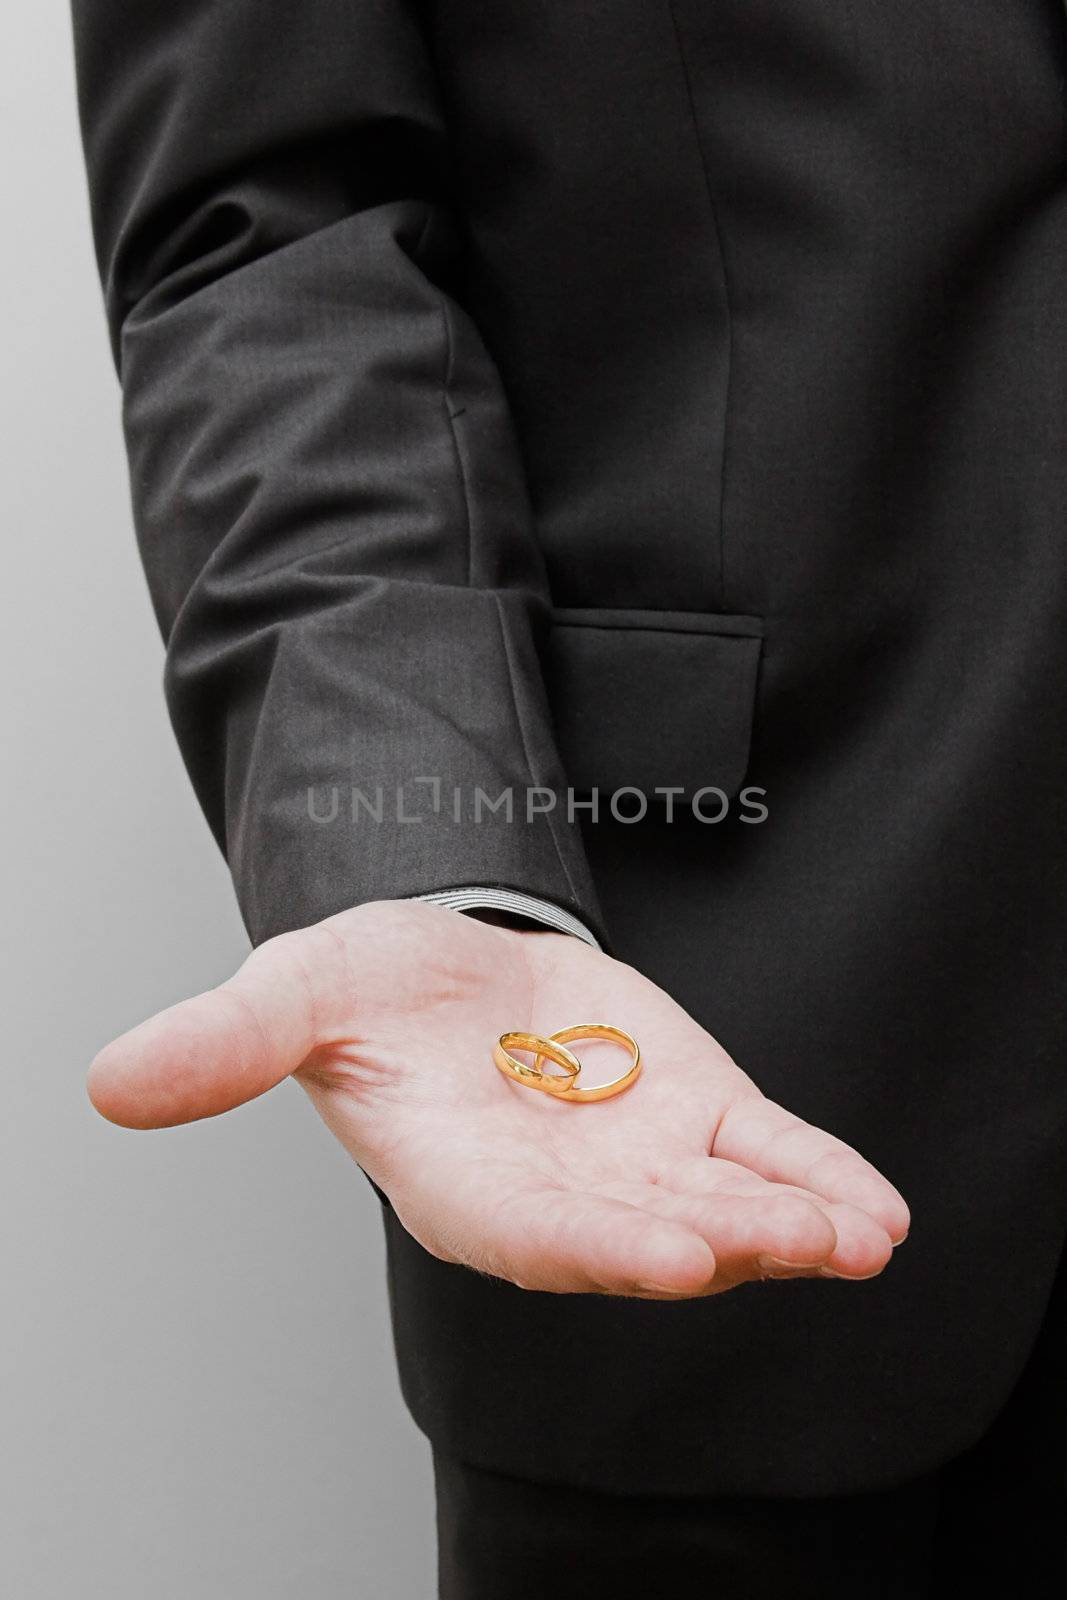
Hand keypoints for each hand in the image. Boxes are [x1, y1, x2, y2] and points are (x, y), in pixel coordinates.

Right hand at [89, 901, 908, 1297]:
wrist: (453, 965)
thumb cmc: (370, 991)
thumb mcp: (298, 989)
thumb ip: (228, 1043)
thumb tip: (110, 1085)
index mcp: (461, 1181)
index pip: (527, 1231)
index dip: (594, 1243)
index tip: (667, 1253)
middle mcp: (559, 1193)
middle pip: (641, 1231)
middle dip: (718, 1243)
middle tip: (795, 1246)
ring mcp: (634, 1159)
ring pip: (720, 1204)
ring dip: (792, 1224)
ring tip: (860, 1235)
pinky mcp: (692, 1115)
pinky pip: (763, 1158)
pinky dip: (816, 1179)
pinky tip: (873, 1207)